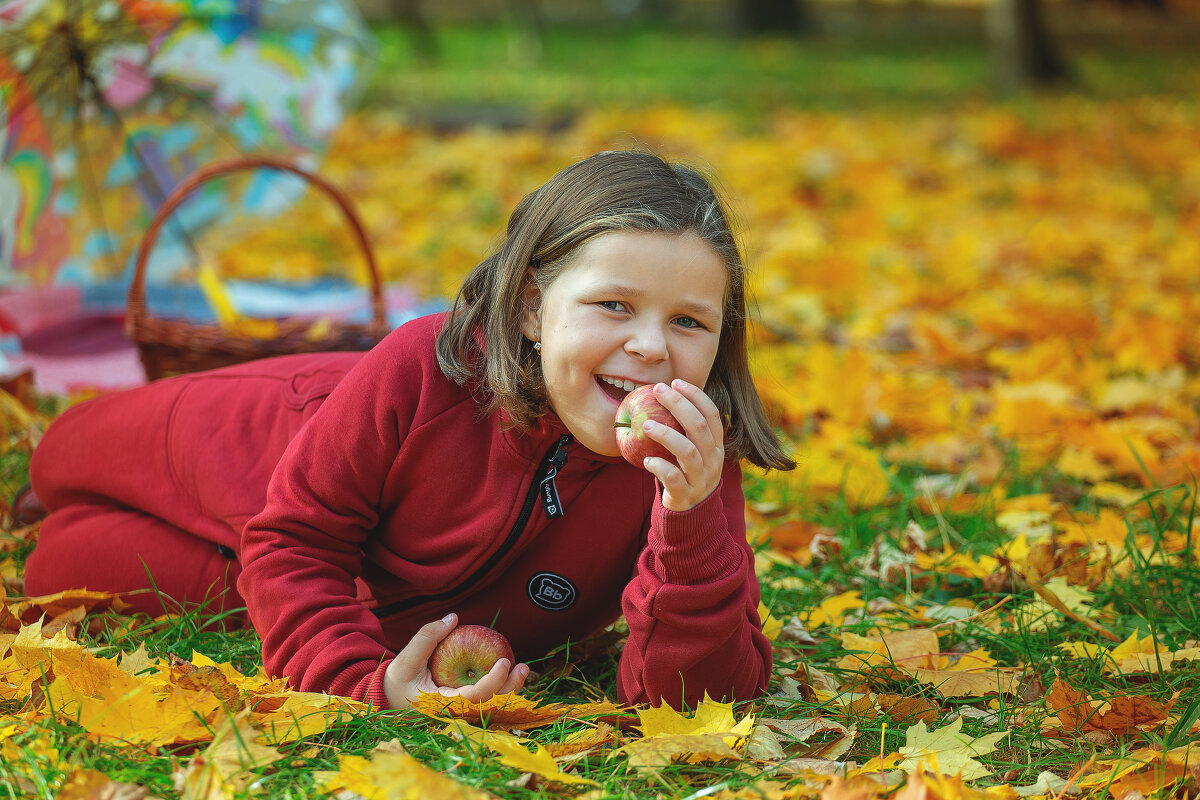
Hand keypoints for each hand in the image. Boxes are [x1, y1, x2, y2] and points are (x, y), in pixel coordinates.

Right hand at [383, 613, 528, 709]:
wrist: (390, 698)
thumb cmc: (398, 679)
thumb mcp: (406, 658)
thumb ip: (428, 637)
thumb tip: (453, 618)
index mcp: (440, 706)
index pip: (473, 699)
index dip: (493, 682)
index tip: (505, 661)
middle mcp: (454, 713)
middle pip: (489, 706)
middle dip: (510, 688)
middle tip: (523, 666)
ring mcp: (461, 713)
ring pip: (492, 706)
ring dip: (510, 689)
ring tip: (523, 668)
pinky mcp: (464, 708)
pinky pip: (487, 700)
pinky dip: (501, 688)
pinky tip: (511, 672)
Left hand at [641, 380, 724, 511]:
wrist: (690, 515)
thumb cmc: (685, 474)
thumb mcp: (691, 451)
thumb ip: (683, 430)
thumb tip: (660, 396)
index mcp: (716, 446)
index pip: (711, 414)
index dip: (695, 395)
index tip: (676, 382)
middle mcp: (713, 460)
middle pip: (698, 427)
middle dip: (678, 405)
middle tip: (657, 391)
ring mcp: (701, 479)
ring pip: (688, 451)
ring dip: (666, 434)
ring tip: (645, 425)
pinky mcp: (685, 495)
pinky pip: (674, 478)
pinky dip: (660, 466)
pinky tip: (647, 460)